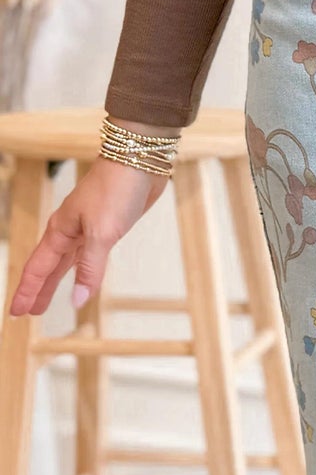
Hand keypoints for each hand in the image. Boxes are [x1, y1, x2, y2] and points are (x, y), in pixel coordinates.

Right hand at [8, 155, 168, 317]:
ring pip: (65, 263)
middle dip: (37, 291)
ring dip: (55, 283)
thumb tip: (78, 300)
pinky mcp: (106, 227)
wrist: (138, 162)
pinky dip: (80, 270)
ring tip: (46, 302)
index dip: (27, 292)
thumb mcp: (102, 233)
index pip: (38, 269)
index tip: (17, 312)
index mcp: (60, 232)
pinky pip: (86, 256)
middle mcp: (69, 231)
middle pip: (48, 268)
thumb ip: (90, 268)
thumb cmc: (115, 190)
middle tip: (27, 313)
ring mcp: (86, 229)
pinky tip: (81, 277)